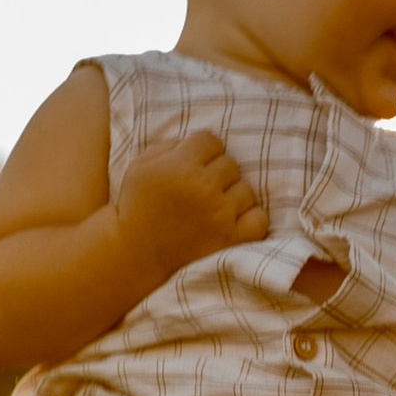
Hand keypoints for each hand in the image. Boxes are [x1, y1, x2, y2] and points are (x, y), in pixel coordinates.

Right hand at [113, 130, 266, 291]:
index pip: (211, 141)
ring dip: (231, 197)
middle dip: (215, 174)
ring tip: (210, 209)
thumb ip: (173, 145)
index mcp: (180, 165)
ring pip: (246, 189)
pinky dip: (250, 219)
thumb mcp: (142, 165)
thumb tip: (204, 143)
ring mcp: (220, 214)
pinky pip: (260, 219)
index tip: (190, 167)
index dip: (201, 152)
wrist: (136, 254)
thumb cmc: (138, 205)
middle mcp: (203, 187)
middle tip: (197, 192)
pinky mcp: (231, 239)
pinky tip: (232, 221)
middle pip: (230, 164)